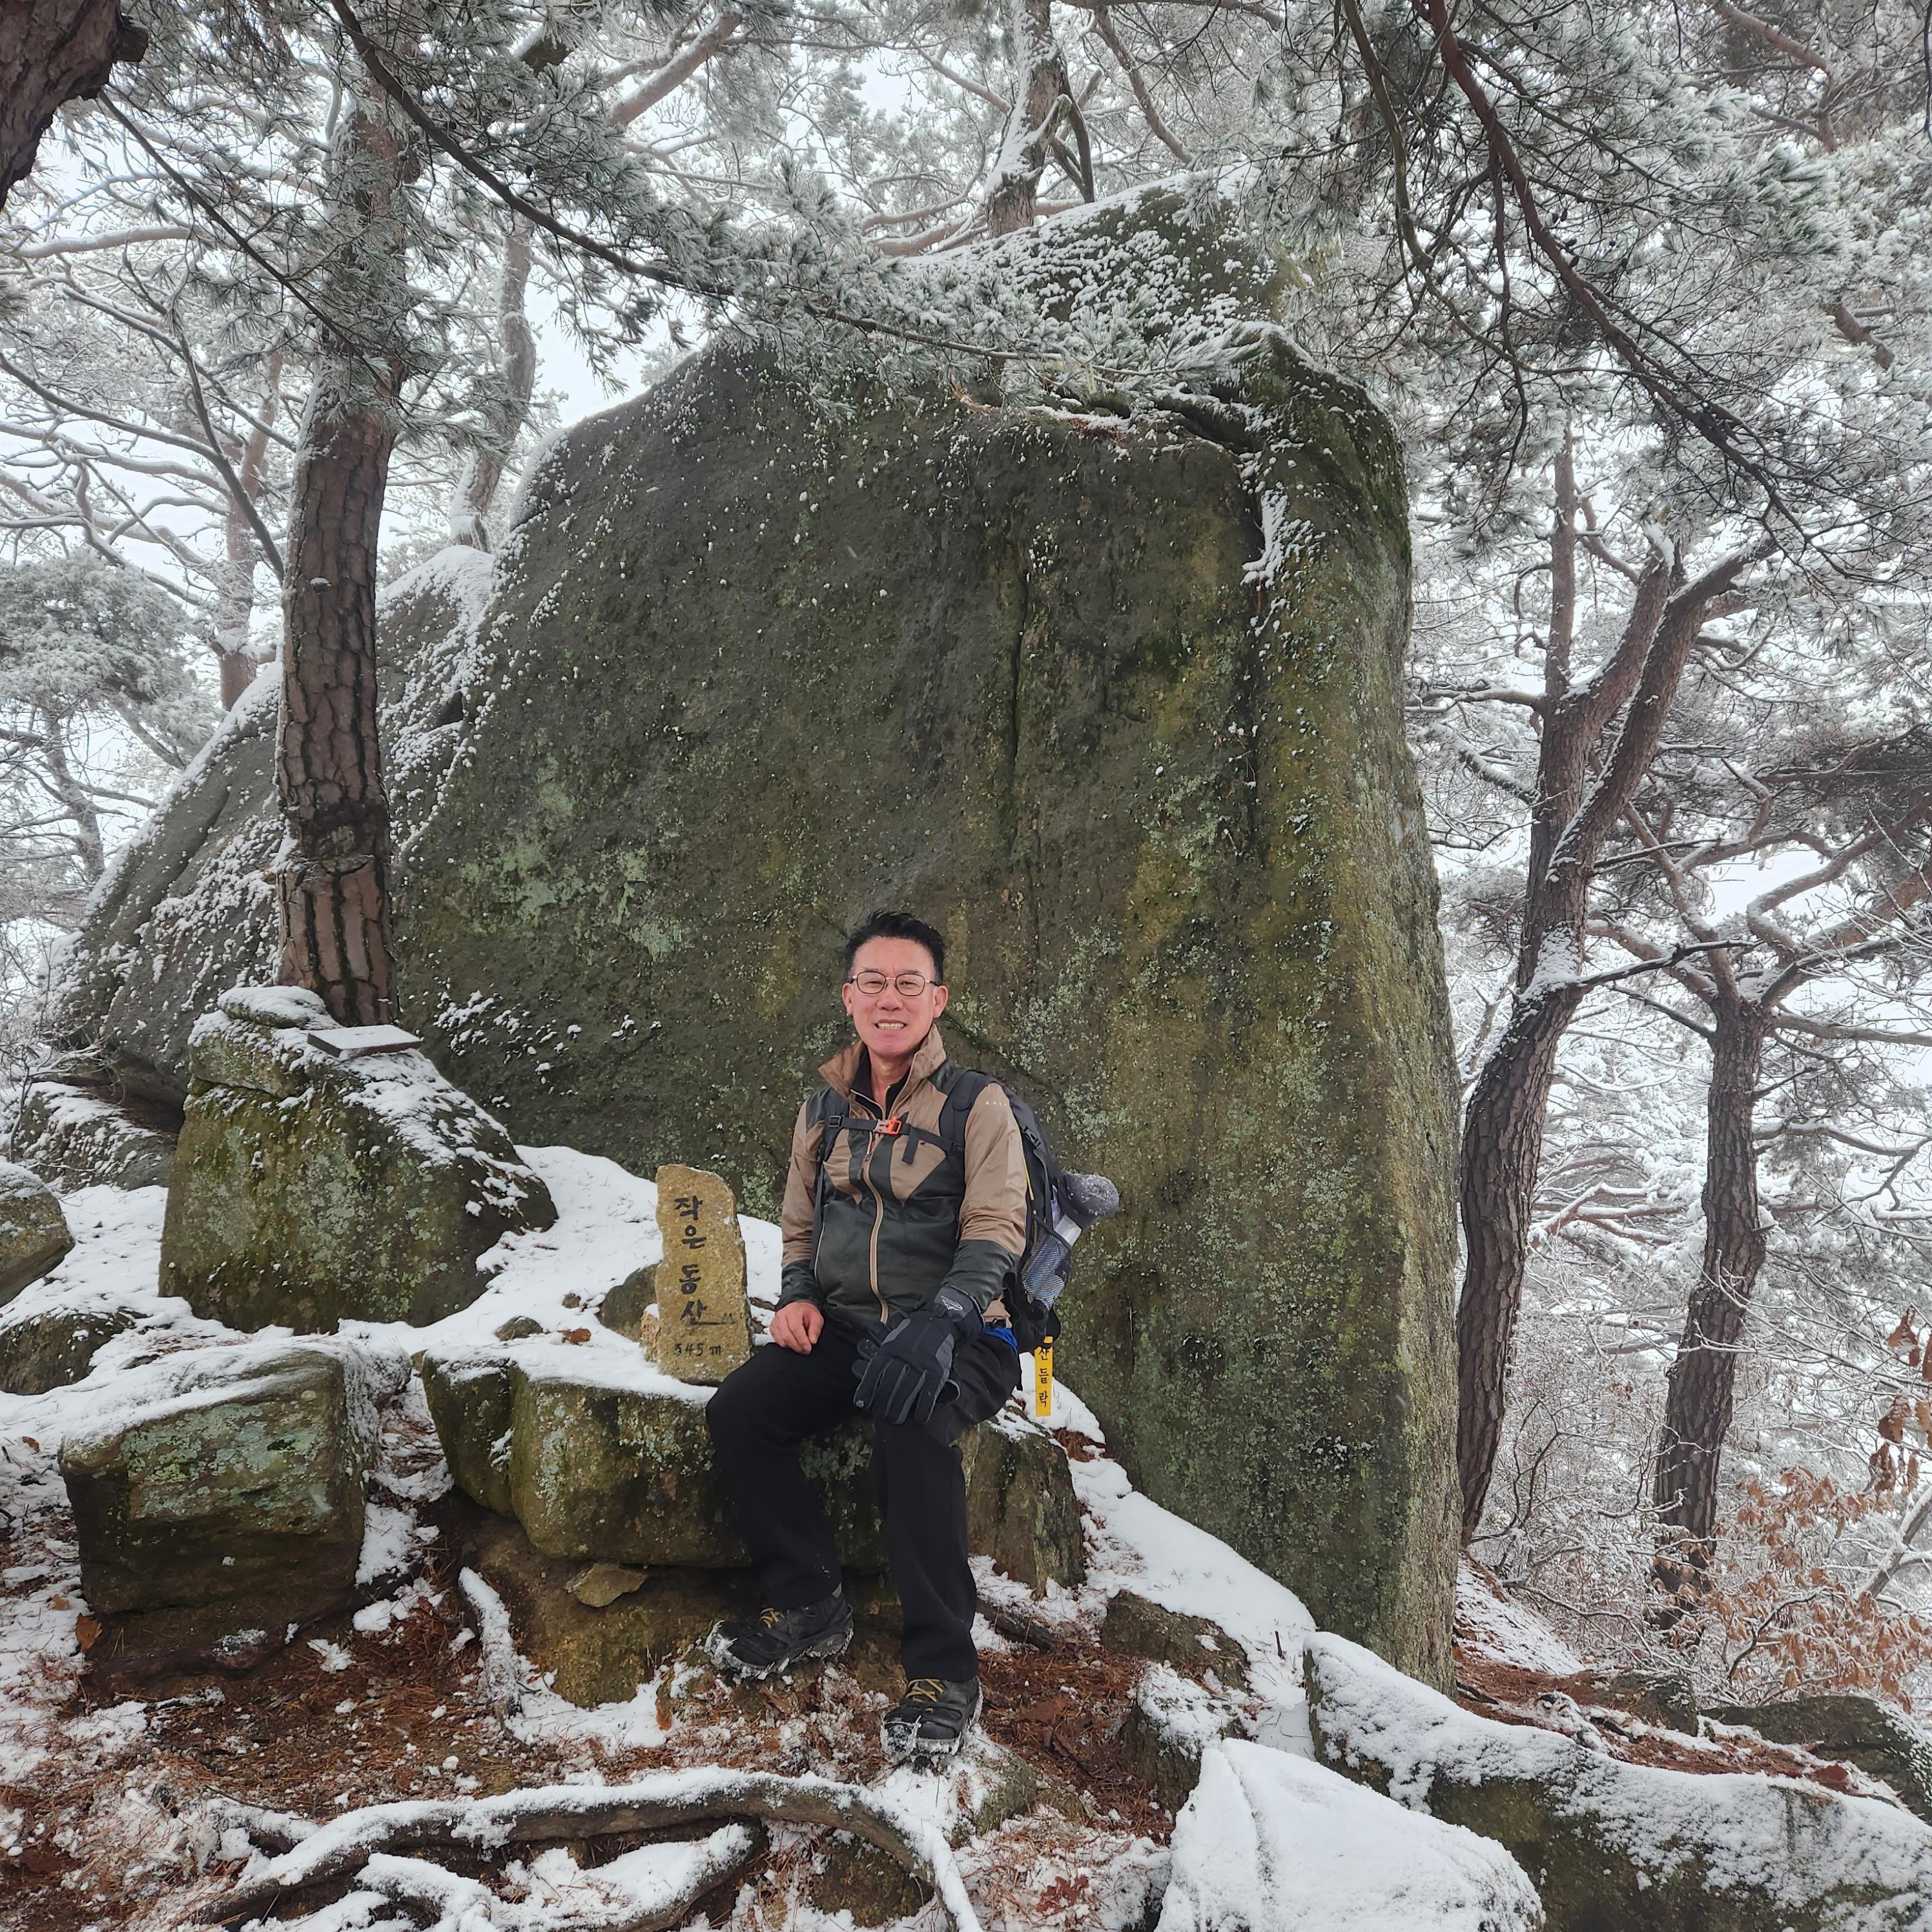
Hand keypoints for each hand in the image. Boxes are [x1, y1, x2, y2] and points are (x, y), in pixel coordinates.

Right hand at [770, 1301, 823, 1352]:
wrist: (800, 1310)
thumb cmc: (807, 1313)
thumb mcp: (816, 1318)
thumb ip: (815, 1329)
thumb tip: (812, 1341)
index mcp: (793, 1310)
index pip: (795, 1328)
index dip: (802, 1340)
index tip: (808, 1348)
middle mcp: (781, 1315)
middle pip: (786, 1336)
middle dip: (797, 1346)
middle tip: (805, 1350)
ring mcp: (775, 1322)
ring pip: (782, 1340)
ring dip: (792, 1347)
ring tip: (801, 1347)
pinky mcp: (773, 1329)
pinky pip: (778, 1342)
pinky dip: (787, 1345)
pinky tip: (794, 1343)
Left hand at [852, 1286, 979, 1424]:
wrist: (939, 1321)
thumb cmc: (910, 1334)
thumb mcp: (892, 1338)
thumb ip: (880, 1353)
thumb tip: (857, 1367)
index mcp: (891, 1347)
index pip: (875, 1370)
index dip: (867, 1388)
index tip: (861, 1404)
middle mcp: (905, 1356)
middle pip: (891, 1383)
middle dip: (884, 1402)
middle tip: (881, 1415)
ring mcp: (922, 1363)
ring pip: (908, 1390)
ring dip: (901, 1407)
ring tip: (896, 1420)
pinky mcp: (937, 1370)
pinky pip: (929, 1392)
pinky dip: (924, 1407)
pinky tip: (919, 1417)